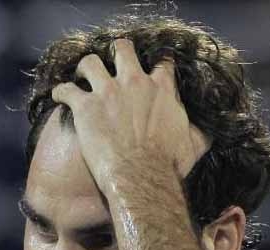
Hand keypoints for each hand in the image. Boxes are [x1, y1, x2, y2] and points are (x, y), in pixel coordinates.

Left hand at [51, 38, 211, 194]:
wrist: (142, 179)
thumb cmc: (168, 166)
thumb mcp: (194, 147)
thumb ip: (201, 133)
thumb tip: (212, 130)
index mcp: (161, 90)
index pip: (161, 64)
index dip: (157, 64)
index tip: (153, 69)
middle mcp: (134, 83)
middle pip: (124, 50)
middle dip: (118, 53)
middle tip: (114, 63)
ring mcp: (107, 93)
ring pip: (90, 63)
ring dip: (86, 68)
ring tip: (82, 76)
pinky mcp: (85, 108)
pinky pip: (66, 90)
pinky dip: (60, 92)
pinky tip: (58, 95)